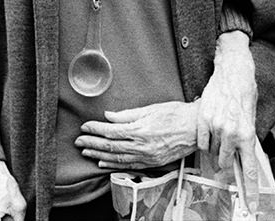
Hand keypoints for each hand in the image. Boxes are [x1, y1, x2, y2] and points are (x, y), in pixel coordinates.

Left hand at [75, 100, 197, 168]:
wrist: (195, 128)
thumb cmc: (175, 114)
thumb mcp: (151, 109)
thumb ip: (128, 114)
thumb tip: (109, 116)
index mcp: (140, 129)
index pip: (111, 131)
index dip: (95, 129)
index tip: (84, 126)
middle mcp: (141, 145)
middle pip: (110, 146)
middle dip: (92, 143)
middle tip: (78, 141)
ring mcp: (146, 156)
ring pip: (117, 158)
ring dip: (99, 155)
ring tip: (86, 152)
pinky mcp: (151, 162)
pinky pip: (128, 166)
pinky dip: (113, 165)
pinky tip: (103, 163)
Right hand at [197, 31, 258, 213]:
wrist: (232, 70)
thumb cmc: (245, 92)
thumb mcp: (252, 118)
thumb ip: (247, 140)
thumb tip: (242, 159)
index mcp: (247, 134)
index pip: (248, 170)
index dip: (251, 191)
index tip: (252, 206)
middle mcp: (231, 133)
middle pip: (224, 163)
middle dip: (226, 159)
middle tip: (228, 146)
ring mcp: (215, 126)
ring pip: (212, 152)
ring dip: (216, 147)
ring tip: (222, 127)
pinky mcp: (202, 120)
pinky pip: (202, 142)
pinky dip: (206, 139)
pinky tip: (212, 126)